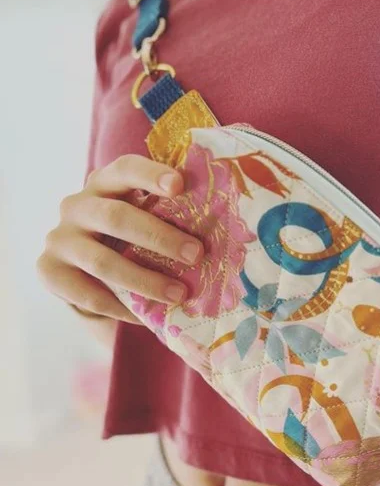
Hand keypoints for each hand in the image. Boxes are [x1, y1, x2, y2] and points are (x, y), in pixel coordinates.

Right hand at [37, 155, 203, 322]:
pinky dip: (121, 307)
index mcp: (104, 183)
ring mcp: (60, 239)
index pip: (125, 168)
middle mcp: (77, 205)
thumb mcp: (143, 217)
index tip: (179, 185)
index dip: (150, 174)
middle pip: (117, 217)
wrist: (83, 268)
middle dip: (160, 237)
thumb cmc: (128, 236)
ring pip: (103, 262)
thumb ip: (167, 214)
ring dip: (146, 280)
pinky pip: (89, 295)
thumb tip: (224, 228)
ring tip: (180, 294)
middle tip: (196, 254)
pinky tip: (145, 317)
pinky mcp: (49, 271)